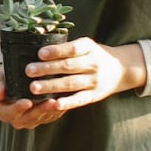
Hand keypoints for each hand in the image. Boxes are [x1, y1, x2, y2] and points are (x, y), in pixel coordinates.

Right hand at [0, 63, 65, 130]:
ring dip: (53, 110)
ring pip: (44, 117)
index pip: (11, 113)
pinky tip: (66, 99)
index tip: (27, 102)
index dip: (19, 108)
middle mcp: (18, 120)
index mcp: (4, 113)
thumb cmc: (1, 79)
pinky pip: (53, 115)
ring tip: (61, 100)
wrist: (11, 81)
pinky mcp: (44, 117)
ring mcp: (33, 120)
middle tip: (51, 102)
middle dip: (41, 110)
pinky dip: (59, 108)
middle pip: (30, 118)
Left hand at [23, 36, 145, 111]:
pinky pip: (79, 99)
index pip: (72, 49)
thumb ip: (67, 48)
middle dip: (47, 69)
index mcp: (89, 48)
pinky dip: (67, 102)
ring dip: (51, 86)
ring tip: (33, 87)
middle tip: (29, 71)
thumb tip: (39, 51)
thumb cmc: (95, 55)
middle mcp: (93, 64)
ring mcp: (94, 80)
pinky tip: (53, 104)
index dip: (56, 51)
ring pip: (70, 83)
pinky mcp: (94, 95)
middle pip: (68, 66)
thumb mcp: (86, 45)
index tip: (40, 53)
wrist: (122, 69)